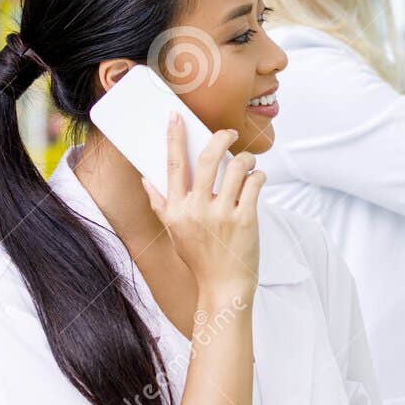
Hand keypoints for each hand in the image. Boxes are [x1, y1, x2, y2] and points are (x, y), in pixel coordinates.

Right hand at [141, 115, 263, 301]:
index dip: (174, 138)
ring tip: (248, 163)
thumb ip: (161, 205)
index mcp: (176, 210)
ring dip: (246, 159)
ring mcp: (222, 214)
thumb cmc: (199, 259)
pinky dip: (258, 176)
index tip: (176, 117)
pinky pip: (254, 184)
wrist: (223, 287)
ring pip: (237, 168)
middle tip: (230, 133)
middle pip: (208, 159)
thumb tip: (146, 179)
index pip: (173, 165)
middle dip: (221, 138)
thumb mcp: (174, 232)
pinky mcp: (246, 220)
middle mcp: (197, 209)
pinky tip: (257, 178)